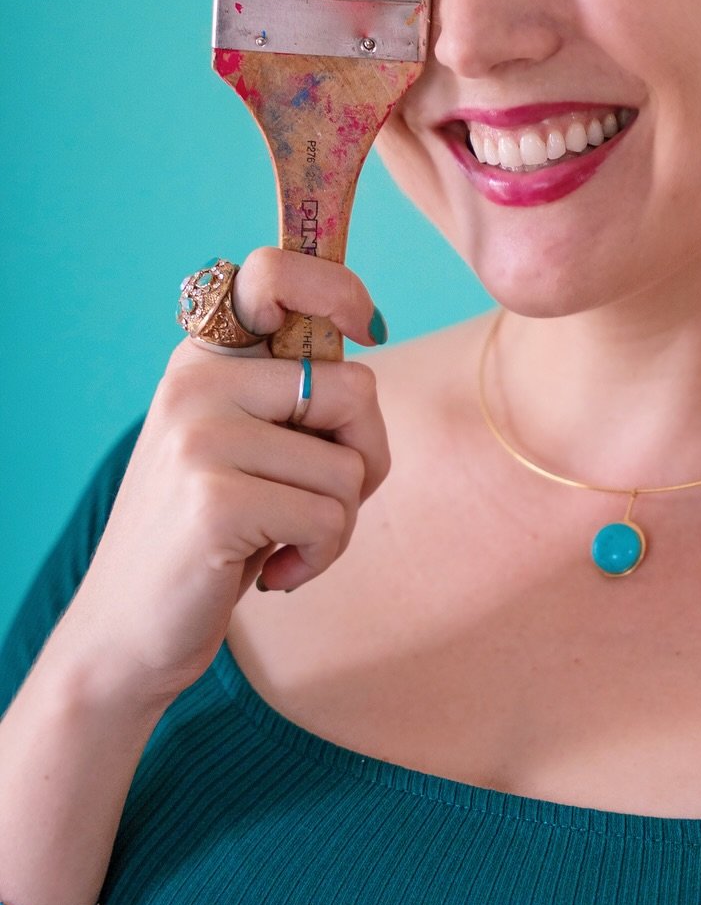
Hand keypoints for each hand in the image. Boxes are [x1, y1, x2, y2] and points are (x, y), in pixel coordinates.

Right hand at [49, 247, 391, 713]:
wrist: (126, 633)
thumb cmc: (214, 536)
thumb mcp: (244, 444)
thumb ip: (292, 392)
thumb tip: (369, 331)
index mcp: (203, 360)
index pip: (271, 271)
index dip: (338, 287)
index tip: (367, 326)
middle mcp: (196, 383)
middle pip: (357, 389)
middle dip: (367, 457)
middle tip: (322, 500)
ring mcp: (201, 438)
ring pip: (351, 466)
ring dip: (339, 522)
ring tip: (282, 542)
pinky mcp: (216, 499)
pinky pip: (332, 518)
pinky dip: (322, 557)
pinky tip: (274, 572)